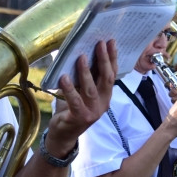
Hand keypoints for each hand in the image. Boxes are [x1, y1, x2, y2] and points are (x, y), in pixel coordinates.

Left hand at [43, 39, 117, 154]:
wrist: (63, 134)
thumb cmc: (71, 109)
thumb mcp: (81, 91)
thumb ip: (85, 77)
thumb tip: (82, 52)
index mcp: (105, 95)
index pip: (112, 74)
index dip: (112, 57)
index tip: (111, 41)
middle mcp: (103, 103)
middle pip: (106, 79)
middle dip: (104, 60)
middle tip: (100, 44)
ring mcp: (92, 111)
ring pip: (91, 89)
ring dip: (85, 72)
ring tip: (81, 57)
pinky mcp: (79, 117)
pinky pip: (74, 101)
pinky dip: (69, 89)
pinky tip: (64, 77)